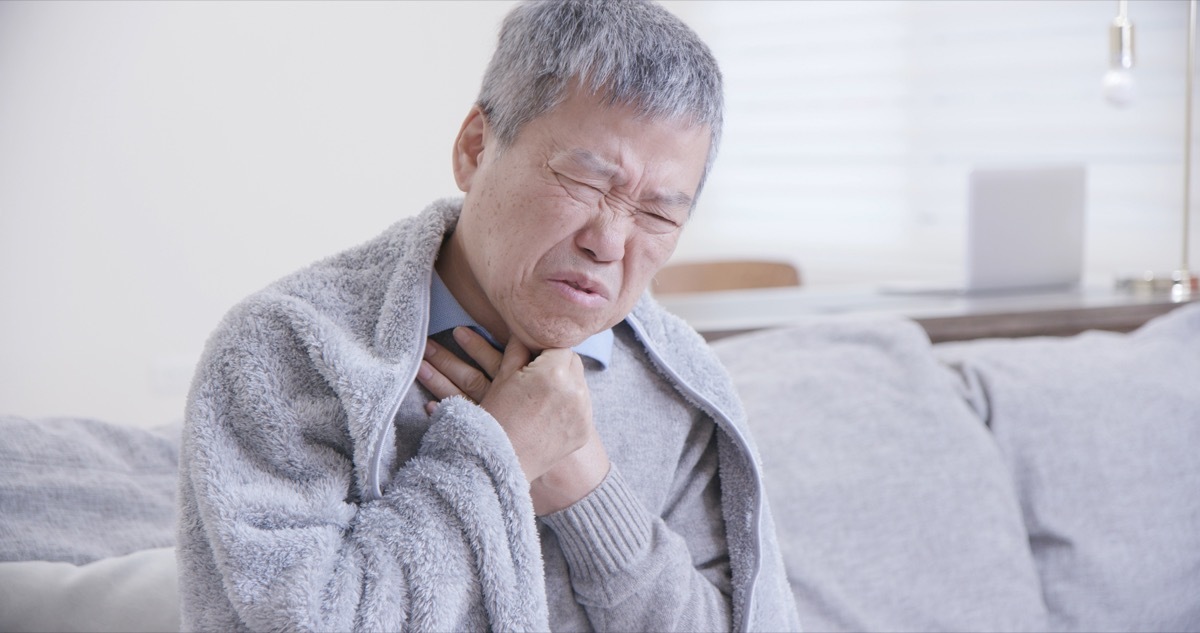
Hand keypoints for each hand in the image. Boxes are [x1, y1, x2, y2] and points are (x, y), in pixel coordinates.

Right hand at [418, 328, 609, 507]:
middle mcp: (575, 390)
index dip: (545, 350)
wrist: (498, 461)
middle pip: (574, 363)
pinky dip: (571, 407)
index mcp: (554, 371)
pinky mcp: (584, 431)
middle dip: (558, 365)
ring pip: (580, 384)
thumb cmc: (496, 416)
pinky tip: (551, 413)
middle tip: (538, 374)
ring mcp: (583, 413)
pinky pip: (582, 408)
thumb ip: (520, 348)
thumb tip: (528, 329)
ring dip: (567, 384)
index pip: (560, 345)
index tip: (534, 357)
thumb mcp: (504, 376)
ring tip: (543, 395)